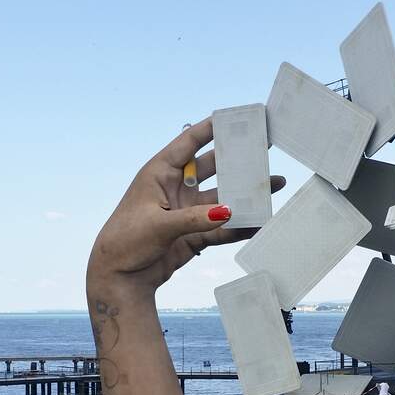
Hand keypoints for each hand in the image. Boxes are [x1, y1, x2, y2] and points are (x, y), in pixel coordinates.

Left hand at [87, 118, 284, 293]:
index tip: (235, 117)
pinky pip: (222, 227)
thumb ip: (194, 219)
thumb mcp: (158, 225)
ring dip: (246, 193)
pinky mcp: (194, 234)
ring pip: (223, 198)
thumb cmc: (125, 241)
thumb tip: (228, 212)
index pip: (188, 143)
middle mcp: (176, 188)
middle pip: (212, 167)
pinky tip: (260, 221)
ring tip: (274, 183)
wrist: (119, 277)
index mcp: (159, 174)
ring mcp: (187, 211)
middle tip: (264, 146)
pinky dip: (240, 225)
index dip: (211, 128)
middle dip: (237, 158)